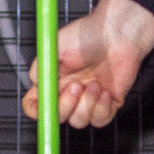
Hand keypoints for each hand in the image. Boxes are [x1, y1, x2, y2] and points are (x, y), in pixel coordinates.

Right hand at [21, 0, 153, 127]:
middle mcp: (68, 93)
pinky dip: (101, 108)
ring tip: (95, 83)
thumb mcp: (55, 46)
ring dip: (86, 104)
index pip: (35, 105)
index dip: (37, 111)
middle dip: (65, 107)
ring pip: (79, 121)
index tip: (46, 104)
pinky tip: (105, 90)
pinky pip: (99, 120)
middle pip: (57, 117)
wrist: (118, 32)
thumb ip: (41, 68)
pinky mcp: (107, 103)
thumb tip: (36, 86)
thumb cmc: (87, 34)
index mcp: (52, 81)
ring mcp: (87, 100)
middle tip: (76, 86)